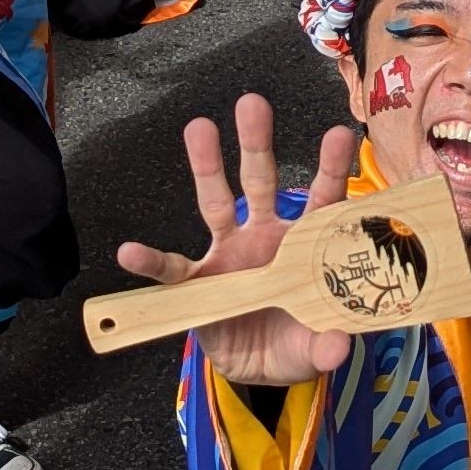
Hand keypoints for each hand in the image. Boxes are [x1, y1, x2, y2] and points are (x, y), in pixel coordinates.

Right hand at [112, 96, 359, 386]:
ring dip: (206, 166)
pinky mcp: (198, 282)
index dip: (330, 170)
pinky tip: (130, 253)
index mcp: (302, 246)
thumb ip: (326, 345)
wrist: (259, 367)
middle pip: (261, 183)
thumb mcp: (316, 347)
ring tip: (198, 128)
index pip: (321, 202)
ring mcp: (228, 253)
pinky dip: (150, 263)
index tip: (340, 134)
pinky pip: (171, 271)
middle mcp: (264, 237)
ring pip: (215, 202)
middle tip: (253, 102)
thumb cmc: (295, 342)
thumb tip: (339, 347)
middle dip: (257, 143)